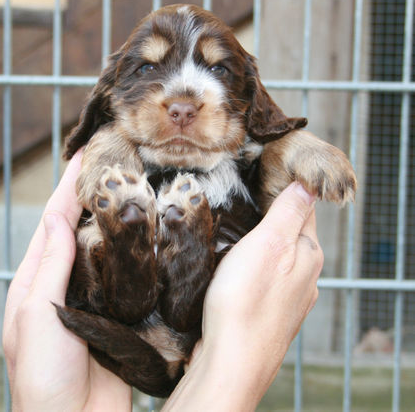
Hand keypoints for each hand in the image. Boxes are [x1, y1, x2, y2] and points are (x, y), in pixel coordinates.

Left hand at [2, 151, 131, 411]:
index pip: (55, 219)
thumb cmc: (44, 377)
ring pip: (102, 244)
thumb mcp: (38, 315)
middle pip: (78, 225)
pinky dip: (129, 248)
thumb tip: (56, 216)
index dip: (69, 185)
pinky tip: (144, 235)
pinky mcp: (113, 308)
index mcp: (38, 277)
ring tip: (132, 189)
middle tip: (115, 164)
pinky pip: (122, 271)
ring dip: (112, 216)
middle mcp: (63, 279)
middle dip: (91, 193)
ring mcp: (89, 292)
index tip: (86, 153)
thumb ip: (50, 265)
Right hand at [163, 182, 323, 410]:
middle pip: (292, 234)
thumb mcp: (269, 243)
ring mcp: (290, 298)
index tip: (265, 179)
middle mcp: (306, 277)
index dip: (286, 190)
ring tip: (239, 237)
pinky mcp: (271, 314)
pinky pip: (267, 281)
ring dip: (263, 246)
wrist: (231, 361)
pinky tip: (240, 273)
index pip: (304, 209)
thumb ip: (289, 212)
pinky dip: (256, 270)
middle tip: (245, 205)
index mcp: (309, 254)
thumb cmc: (245, 301)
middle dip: (273, 218)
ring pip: (278, 259)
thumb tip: (309, 185)